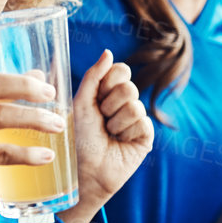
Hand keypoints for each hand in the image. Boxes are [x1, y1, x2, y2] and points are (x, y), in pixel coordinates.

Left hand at [60, 50, 153, 222]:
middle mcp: (124, 105)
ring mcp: (136, 121)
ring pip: (135, 104)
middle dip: (109, 103)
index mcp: (107, 94)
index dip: (109, 81)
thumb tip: (108, 51)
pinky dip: (126, 132)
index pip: (121, 70)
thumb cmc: (76, 138)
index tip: (96, 98)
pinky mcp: (145, 137)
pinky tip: (118, 143)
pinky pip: (143, 121)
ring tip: (107, 135)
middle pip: (129, 85)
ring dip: (115, 121)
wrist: (81, 171)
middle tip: (100, 120)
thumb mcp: (80, 103)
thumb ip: (94, 76)